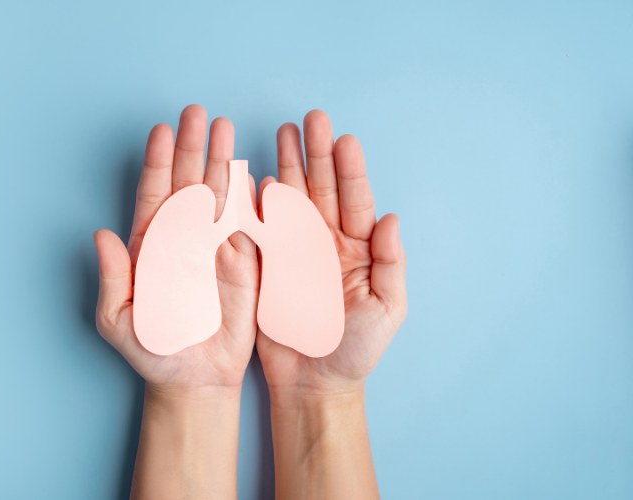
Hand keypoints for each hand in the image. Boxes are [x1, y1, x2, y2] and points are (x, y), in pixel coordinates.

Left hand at [94, 104, 258, 395]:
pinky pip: (249, 226)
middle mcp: (184, 239)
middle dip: (192, 147)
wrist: (196, 379)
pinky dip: (251, 200)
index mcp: (151, 246)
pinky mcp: (244, 264)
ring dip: (222, 162)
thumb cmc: (153, 350)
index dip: (158, 162)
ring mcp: (216, 248)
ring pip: (219, 196)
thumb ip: (114, 278)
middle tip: (197, 114)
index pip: (155, 194)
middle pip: (188, 183)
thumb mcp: (120, 319)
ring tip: (227, 130)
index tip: (161, 130)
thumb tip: (100, 235)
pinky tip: (252, 173)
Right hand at [256, 110, 406, 499]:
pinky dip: (257, 203)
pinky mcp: (267, 265)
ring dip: (287, 167)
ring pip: (291, 200)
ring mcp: (295, 251)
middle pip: (321, 189)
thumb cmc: (356, 350)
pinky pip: (262, 228)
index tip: (344, 139)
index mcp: (357, 250)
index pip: (354, 201)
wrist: (314, 382)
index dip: (349, 170)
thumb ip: (391, 264)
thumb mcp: (386, 310)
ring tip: (283, 132)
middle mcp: (326, 243)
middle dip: (315, 154)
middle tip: (311, 119)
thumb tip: (391, 218)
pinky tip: (255, 176)